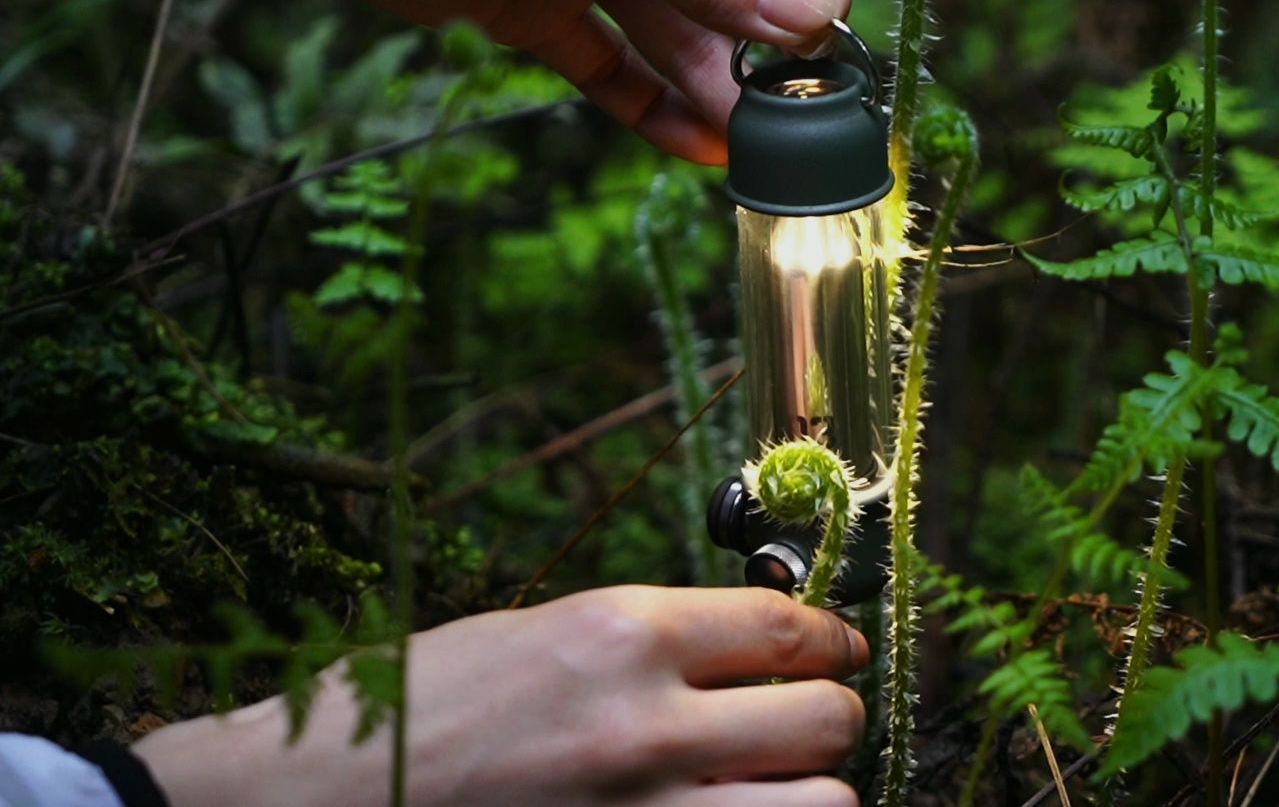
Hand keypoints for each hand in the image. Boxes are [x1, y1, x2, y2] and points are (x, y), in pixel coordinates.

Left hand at [97, 0, 851, 163]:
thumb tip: (805, 23)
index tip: (817, 49)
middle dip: (763, 54)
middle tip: (785, 123)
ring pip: (677, 38)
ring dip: (711, 91)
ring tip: (743, 149)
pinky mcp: (540, 10)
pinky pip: (611, 68)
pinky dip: (647, 107)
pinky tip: (686, 145)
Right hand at [133, 586, 868, 806]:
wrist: (304, 804)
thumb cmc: (407, 714)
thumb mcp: (532, 637)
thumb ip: (645, 643)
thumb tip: (744, 646)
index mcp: (620, 634)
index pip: (788, 625)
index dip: (832, 637)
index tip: (838, 649)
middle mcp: (648, 725)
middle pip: (824, 717)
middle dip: (829, 715)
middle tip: (810, 721)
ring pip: (822, 806)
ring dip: (808, 793)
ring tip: (773, 787)